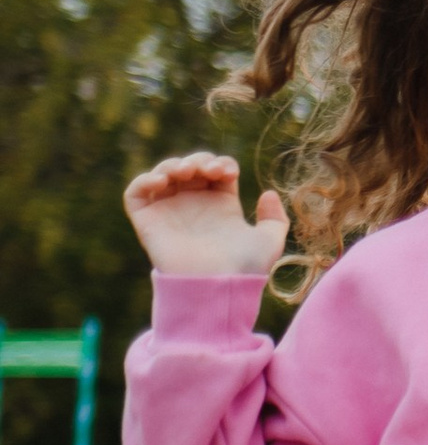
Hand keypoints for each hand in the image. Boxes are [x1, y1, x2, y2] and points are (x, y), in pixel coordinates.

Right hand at [124, 155, 289, 278]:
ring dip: (173, 164)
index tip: (229, 173)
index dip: (221, 163)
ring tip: (187, 172)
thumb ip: (275, 219)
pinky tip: (163, 181)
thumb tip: (268, 194)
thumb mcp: (269, 241)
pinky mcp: (147, 221)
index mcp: (221, 207)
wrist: (216, 285)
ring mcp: (169, 212)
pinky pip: (135, 193)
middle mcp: (194, 207)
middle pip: (190, 166)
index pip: (216, 170)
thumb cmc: (244, 267)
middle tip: (209, 170)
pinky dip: (144, 180)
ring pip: (163, 174)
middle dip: (199, 159)